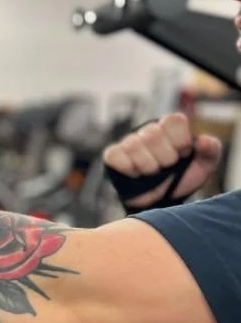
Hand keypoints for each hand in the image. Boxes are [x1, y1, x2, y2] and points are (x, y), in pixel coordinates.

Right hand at [102, 113, 221, 208]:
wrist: (160, 202)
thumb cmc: (180, 181)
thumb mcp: (203, 168)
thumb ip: (210, 151)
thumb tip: (202, 141)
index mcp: (170, 128)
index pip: (174, 120)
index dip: (181, 141)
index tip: (183, 155)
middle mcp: (148, 130)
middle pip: (152, 134)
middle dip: (164, 158)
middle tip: (166, 168)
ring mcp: (128, 142)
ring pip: (133, 145)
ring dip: (147, 165)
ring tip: (151, 173)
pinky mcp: (112, 155)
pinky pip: (114, 155)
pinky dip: (128, 168)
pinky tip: (136, 174)